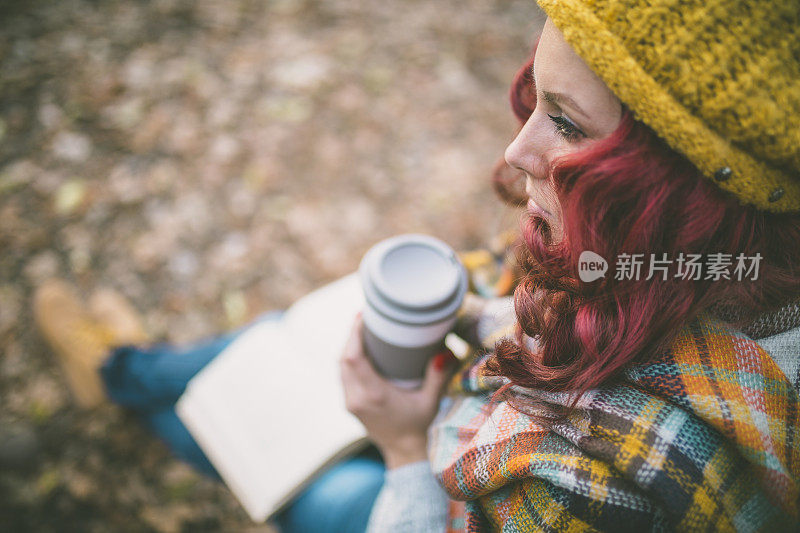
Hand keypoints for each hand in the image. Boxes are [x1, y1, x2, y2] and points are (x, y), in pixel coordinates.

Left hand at [340, 315, 456, 468]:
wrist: (404, 453)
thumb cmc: (419, 427)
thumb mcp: (430, 401)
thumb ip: (437, 376)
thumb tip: (446, 350)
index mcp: (374, 395)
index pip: (353, 358)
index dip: (353, 334)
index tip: (362, 316)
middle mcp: (357, 398)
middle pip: (343, 359)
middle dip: (351, 336)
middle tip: (365, 317)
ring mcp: (351, 402)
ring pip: (341, 367)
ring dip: (348, 347)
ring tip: (362, 330)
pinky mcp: (351, 404)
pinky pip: (343, 376)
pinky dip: (349, 360)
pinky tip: (360, 350)